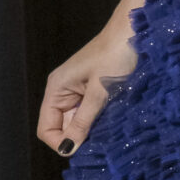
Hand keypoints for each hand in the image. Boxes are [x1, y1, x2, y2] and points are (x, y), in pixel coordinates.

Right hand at [37, 19, 138, 155]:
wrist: (133, 30)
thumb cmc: (116, 56)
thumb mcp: (100, 92)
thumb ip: (83, 121)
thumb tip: (67, 149)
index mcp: (56, 89)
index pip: (46, 128)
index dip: (61, 143)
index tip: (84, 148)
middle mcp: (62, 91)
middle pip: (61, 127)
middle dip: (78, 137)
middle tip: (102, 140)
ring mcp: (77, 91)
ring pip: (77, 121)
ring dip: (90, 129)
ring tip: (109, 129)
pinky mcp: (91, 90)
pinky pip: (88, 112)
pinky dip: (98, 120)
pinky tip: (112, 120)